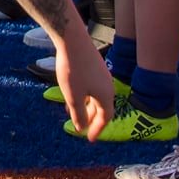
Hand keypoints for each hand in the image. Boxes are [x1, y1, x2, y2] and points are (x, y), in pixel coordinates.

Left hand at [54, 23, 116, 139]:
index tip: (89, 139)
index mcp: (106, 95)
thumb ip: (79, 115)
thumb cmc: (73, 70)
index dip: (98, 129)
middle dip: (91, 119)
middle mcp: (107, 85)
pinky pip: (91, 86)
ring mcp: (101, 74)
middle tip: (82, 129)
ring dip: (85, 107)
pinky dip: (83, 95)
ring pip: (95, 96)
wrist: (72, 40)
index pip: (106, 117)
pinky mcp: (94, 65)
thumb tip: (81, 127)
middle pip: (101, 107)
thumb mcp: (74, 97)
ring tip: (72, 114)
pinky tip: (71, 95)